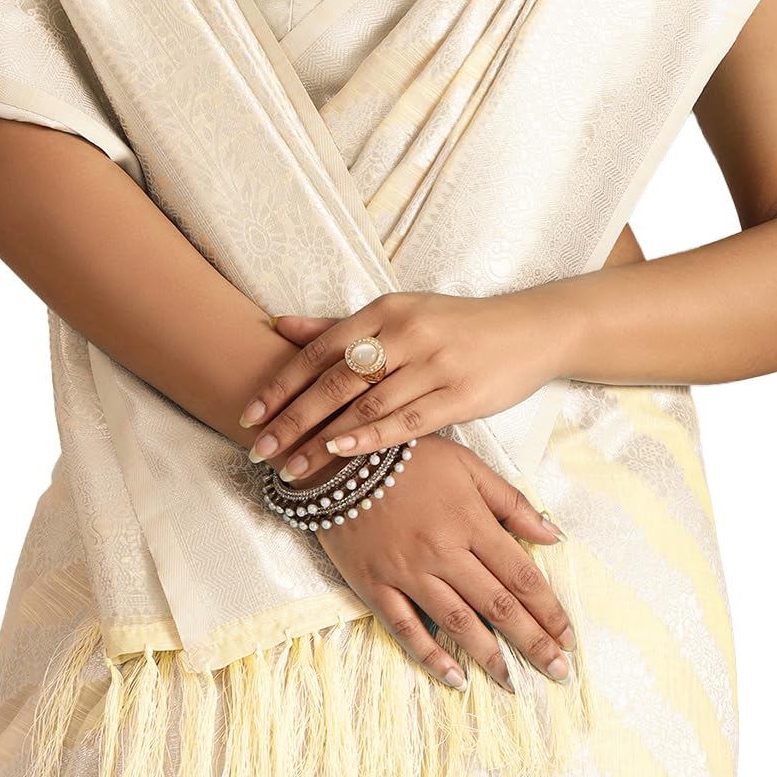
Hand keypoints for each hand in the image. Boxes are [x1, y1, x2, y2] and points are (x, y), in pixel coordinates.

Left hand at [238, 288, 568, 481]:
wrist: (528, 330)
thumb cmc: (454, 326)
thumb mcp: (398, 314)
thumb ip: (337, 326)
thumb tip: (278, 324)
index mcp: (385, 310)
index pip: (321, 349)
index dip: (281, 382)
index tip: (248, 413)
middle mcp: (405, 332)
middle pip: (336, 380)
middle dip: (292, 417)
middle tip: (258, 448)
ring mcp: (434, 363)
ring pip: (366, 405)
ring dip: (322, 439)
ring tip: (290, 466)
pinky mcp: (460, 394)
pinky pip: (407, 420)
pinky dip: (370, 438)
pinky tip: (341, 454)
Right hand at [311, 432, 575, 690]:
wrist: (340, 458)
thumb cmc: (410, 456)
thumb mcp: (467, 466)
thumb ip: (511, 503)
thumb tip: (553, 535)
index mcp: (470, 521)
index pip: (520, 575)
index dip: (548, 610)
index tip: (568, 637)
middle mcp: (443, 552)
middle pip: (497, 606)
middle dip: (532, 642)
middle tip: (559, 673)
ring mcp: (407, 572)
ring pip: (458, 623)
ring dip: (490, 657)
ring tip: (514, 683)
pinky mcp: (375, 585)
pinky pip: (406, 628)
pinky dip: (432, 656)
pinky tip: (456, 678)